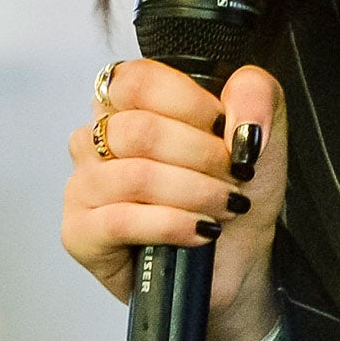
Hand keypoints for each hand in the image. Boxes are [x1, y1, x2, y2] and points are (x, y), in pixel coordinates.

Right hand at [64, 59, 288, 340]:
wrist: (236, 259)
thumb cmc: (234, 188)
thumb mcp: (259, 131)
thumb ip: (255, 95)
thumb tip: (236, 122)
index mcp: (127, 104)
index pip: (136, 81)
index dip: (189, 103)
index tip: (224, 129)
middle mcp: (96, 139)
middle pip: (139, 130)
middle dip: (203, 156)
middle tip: (234, 176)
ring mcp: (83, 185)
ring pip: (136, 176)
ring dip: (196, 193)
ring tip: (226, 206)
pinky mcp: (80, 233)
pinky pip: (121, 220)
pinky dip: (173, 224)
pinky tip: (201, 231)